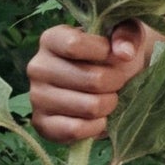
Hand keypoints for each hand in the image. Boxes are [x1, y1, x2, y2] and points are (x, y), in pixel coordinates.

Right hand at [27, 20, 155, 142]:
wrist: (106, 83)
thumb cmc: (113, 54)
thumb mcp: (124, 34)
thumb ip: (127, 35)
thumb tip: (124, 53)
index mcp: (52, 39)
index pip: (74, 45)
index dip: (104, 53)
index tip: (116, 56)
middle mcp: (38, 67)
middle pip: (92, 80)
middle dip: (115, 83)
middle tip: (117, 82)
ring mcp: (37, 97)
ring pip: (90, 107)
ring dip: (109, 105)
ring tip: (108, 98)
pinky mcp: (41, 124)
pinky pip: (76, 130)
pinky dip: (96, 127)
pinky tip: (99, 118)